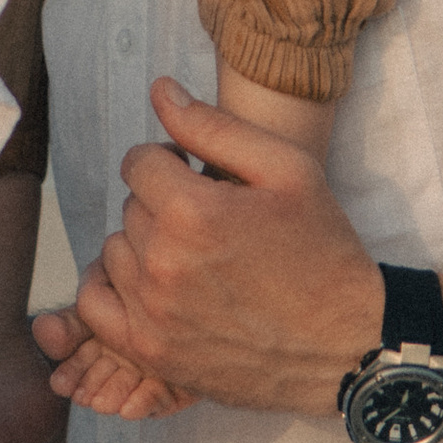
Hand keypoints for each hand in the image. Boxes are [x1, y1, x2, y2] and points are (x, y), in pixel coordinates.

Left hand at [34, 79, 383, 418]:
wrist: (347, 341)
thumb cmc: (322, 248)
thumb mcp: (287, 169)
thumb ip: (213, 126)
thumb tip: (159, 90)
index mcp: (193, 212)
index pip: (139, 163)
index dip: (169, 161)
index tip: (197, 176)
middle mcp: (164, 264)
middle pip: (130, 207)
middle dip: (162, 204)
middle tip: (207, 220)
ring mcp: (154, 315)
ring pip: (116, 252)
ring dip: (144, 246)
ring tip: (191, 255)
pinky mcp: (153, 353)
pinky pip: (96, 306)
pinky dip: (112, 289)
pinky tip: (150, 284)